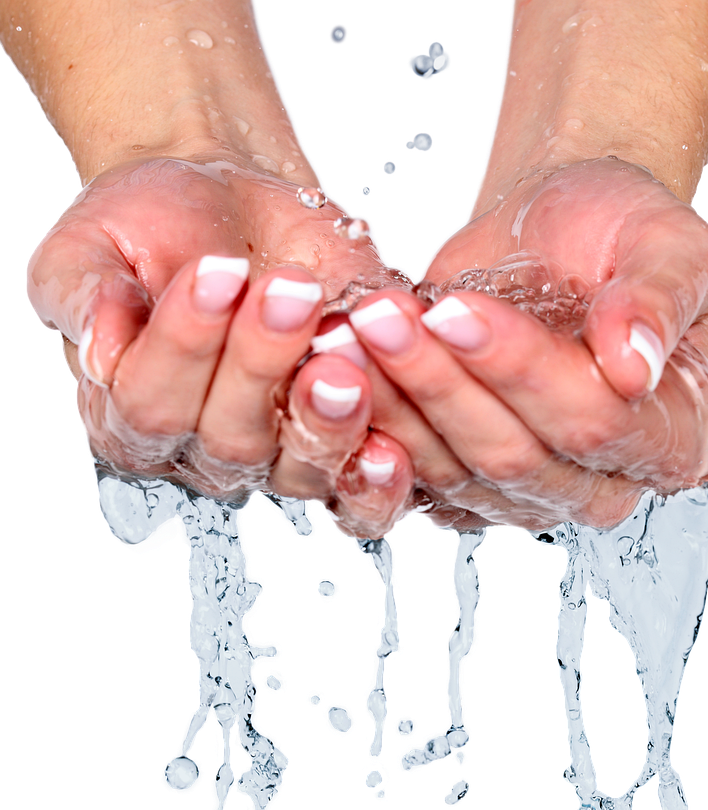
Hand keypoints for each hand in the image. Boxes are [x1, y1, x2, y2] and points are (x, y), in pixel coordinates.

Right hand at [24, 152, 414, 528]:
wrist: (228, 194)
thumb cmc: (152, 225)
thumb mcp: (88, 244)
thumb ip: (80, 297)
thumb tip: (97, 351)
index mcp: (129, 413)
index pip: (150, 408)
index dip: (184, 345)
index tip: (213, 271)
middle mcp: (203, 446)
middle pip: (228, 440)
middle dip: (259, 361)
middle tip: (286, 290)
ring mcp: (279, 452)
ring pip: (299, 466)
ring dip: (325, 414)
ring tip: (340, 344)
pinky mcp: (346, 442)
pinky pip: (362, 484)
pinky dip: (382, 465)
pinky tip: (394, 433)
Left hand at [327, 156, 707, 533]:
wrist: (559, 232)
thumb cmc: (618, 234)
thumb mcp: (667, 240)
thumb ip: (658, 297)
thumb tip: (633, 364)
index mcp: (669, 436)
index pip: (594, 423)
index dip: (522, 369)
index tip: (461, 309)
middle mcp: (599, 480)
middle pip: (513, 456)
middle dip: (440, 383)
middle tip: (381, 316)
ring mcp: (527, 490)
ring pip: (454, 470)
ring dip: (395, 403)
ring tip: (348, 333)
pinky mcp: (465, 484)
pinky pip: (413, 476)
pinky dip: (372, 424)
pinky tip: (338, 370)